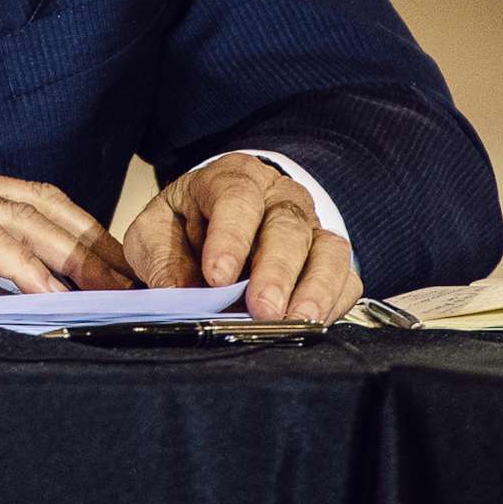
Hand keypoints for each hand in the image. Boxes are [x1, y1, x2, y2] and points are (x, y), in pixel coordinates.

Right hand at [0, 158, 134, 293]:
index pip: (22, 199)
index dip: (67, 227)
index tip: (99, 264)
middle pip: (37, 201)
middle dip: (87, 238)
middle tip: (125, 277)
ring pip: (23, 214)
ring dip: (70, 253)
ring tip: (103, 288)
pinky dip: (23, 265)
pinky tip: (46, 291)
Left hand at [122, 154, 361, 321]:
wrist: (218, 218)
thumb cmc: (188, 223)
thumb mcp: (157, 230)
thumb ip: (160, 258)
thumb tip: (175, 294)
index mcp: (233, 178)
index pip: (236, 197)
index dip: (229, 237)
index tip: (217, 277)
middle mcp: (279, 197)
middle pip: (287, 226)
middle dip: (276, 271)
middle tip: (262, 309)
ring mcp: (310, 227)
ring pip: (327, 250)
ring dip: (314, 289)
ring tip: (296, 322)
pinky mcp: (329, 259)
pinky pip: (345, 278)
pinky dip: (334, 303)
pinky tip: (313, 325)